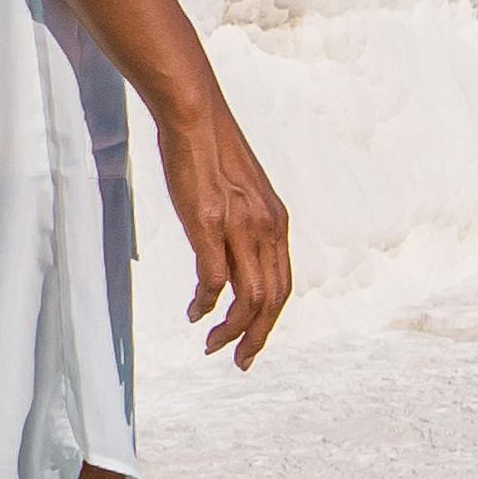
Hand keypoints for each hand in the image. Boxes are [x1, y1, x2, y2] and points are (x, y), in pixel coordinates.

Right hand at [164, 102, 294, 364]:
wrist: (196, 117)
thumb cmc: (212, 152)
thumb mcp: (241, 195)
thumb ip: (244, 226)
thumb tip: (230, 258)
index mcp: (276, 223)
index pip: (282, 285)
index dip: (269, 320)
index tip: (252, 341)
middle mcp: (266, 229)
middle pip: (272, 301)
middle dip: (257, 337)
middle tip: (238, 360)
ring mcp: (240, 228)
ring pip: (249, 299)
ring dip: (233, 331)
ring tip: (213, 346)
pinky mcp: (210, 225)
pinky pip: (214, 281)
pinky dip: (206, 305)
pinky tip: (195, 314)